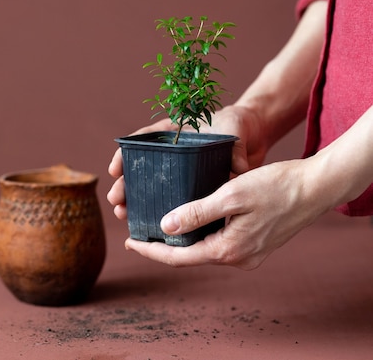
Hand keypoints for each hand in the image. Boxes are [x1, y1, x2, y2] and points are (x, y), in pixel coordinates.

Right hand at [107, 105, 266, 221]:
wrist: (251, 135)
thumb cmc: (237, 125)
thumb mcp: (234, 130)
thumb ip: (235, 147)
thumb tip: (239, 168)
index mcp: (174, 133)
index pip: (143, 140)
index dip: (125, 155)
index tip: (115, 170)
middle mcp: (170, 153)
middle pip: (140, 168)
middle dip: (125, 185)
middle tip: (115, 200)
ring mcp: (178, 172)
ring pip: (150, 186)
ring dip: (134, 200)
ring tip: (122, 214)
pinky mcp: (190, 188)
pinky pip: (169, 200)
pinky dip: (157, 211)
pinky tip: (145, 224)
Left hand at [125, 158, 329, 269]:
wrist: (315, 187)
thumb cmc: (275, 186)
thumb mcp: (230, 196)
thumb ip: (196, 212)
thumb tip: (165, 226)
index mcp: (228, 250)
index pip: (178, 257)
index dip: (150, 250)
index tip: (128, 241)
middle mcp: (237, 259)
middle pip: (189, 255)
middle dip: (162, 244)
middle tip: (137, 230)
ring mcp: (247, 253)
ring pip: (203, 248)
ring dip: (181, 237)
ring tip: (156, 224)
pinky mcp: (254, 244)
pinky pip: (218, 241)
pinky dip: (199, 232)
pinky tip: (188, 219)